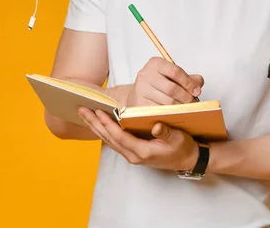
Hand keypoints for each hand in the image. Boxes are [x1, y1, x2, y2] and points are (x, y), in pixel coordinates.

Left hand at [78, 108, 199, 170]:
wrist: (187, 160)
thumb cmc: (182, 147)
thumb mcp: (178, 139)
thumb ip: (166, 132)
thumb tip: (156, 126)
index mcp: (142, 151)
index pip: (119, 137)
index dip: (107, 124)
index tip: (98, 112)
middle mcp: (133, 155)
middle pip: (108, 138)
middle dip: (94, 123)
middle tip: (82, 110)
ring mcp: (131, 154)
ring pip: (108, 140)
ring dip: (96, 126)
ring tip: (85, 113)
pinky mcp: (132, 151)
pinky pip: (114, 140)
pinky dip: (104, 130)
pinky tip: (97, 122)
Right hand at [127, 57, 203, 106]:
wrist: (138, 92)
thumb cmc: (159, 82)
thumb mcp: (172, 75)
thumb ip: (188, 77)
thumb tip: (199, 83)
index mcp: (156, 63)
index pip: (175, 71)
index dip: (188, 82)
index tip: (197, 91)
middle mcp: (146, 75)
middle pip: (171, 88)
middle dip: (186, 97)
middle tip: (193, 103)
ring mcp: (141, 90)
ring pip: (166, 102)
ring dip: (180, 107)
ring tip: (187, 109)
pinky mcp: (139, 104)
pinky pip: (159, 112)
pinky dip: (170, 114)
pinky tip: (176, 113)